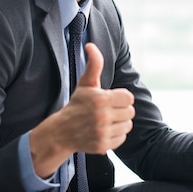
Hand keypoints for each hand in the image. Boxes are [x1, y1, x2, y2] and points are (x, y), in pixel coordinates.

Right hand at [29, 43, 134, 177]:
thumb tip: (90, 45)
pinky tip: (104, 131)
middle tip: (107, 110)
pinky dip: (116, 135)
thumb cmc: (77, 104)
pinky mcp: (103, 146)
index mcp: (101, 99)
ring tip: (105, 121)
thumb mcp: (86, 84)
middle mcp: (102, 117)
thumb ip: (94, 64)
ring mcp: (102, 133)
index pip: (129, 98)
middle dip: (121, 110)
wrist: (62, 131)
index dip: (121, 98)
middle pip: (130, 112)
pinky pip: (122, 138)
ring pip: (128, 125)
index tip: (109, 99)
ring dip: (119, 123)